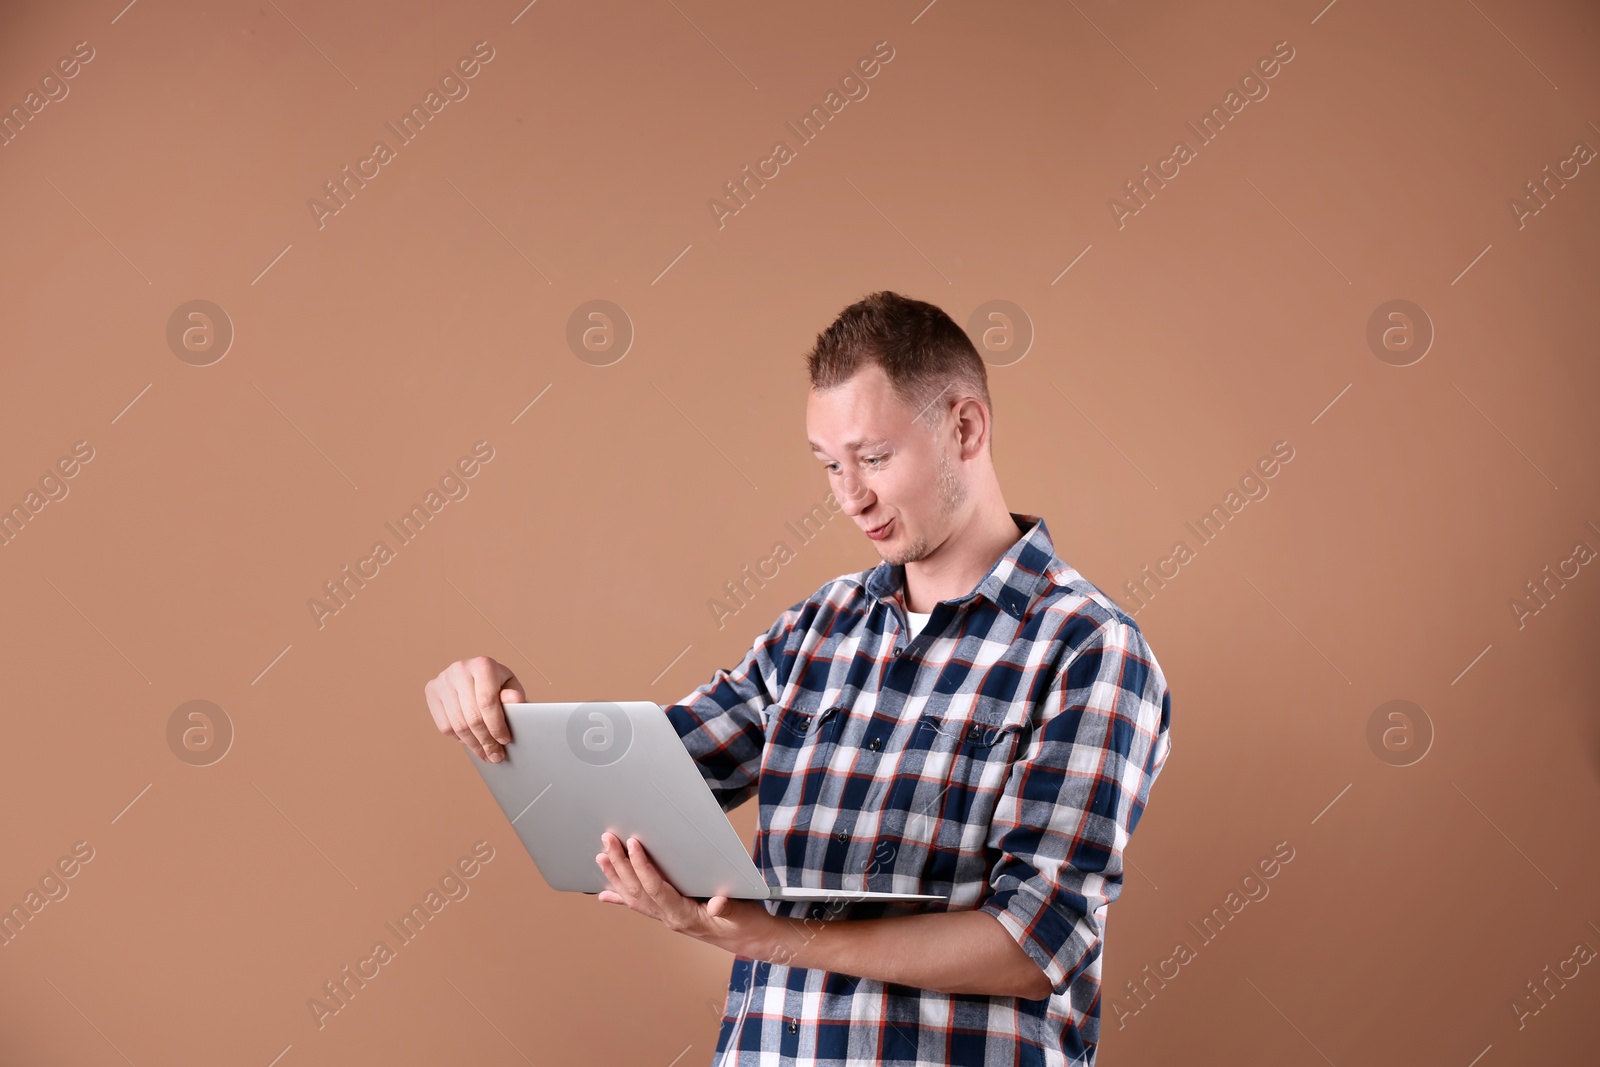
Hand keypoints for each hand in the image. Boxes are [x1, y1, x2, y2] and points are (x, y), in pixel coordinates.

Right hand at [424, 656, 524, 761]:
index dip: (496, 725)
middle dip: (486, 741)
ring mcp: (442, 680)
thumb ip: (514, 694)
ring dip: (473, 744)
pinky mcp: (431, 691)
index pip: (487, 702)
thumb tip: (515, 700)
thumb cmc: (496, 682)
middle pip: (472, 716)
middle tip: (496, 755)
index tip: (505, 740)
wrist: (475, 674)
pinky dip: (458, 738)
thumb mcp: (510, 686)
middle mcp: (459, 669)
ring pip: (458, 724)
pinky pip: (444, 725)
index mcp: (482, 664)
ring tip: (485, 754)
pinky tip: (470, 741)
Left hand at [594, 832, 773, 954]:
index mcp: (684, 916)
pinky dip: (621, 898)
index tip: (633, 845)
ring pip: (634, 897)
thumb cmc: (746, 924)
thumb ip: (728, 908)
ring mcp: (667, 917)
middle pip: (638, 891)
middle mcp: (670, 918)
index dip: (643, 867)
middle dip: (620, 865)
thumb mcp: (741, 914)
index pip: (656, 889)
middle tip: (608, 841)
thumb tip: (718, 903)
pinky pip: (640, 905)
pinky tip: (606, 893)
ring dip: (616, 877)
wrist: (751, 940)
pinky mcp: (669, 913)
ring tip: (601, 857)